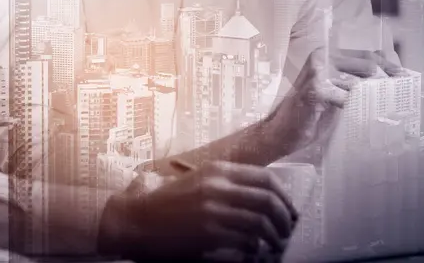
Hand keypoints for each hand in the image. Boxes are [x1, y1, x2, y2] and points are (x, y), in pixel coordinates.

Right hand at [99, 161, 297, 259]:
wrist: (135, 220)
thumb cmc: (165, 204)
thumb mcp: (196, 182)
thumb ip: (225, 184)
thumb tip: (259, 196)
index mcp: (217, 170)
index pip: (266, 177)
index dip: (284, 195)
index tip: (288, 208)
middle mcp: (218, 186)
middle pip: (268, 199)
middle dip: (285, 217)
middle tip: (288, 230)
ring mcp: (214, 210)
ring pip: (261, 222)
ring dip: (274, 236)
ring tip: (276, 245)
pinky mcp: (209, 233)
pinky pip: (245, 241)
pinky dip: (256, 249)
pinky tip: (254, 252)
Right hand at [270, 47, 402, 155]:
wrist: (280, 132)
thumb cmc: (308, 115)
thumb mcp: (335, 94)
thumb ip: (355, 83)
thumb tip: (389, 80)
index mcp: (326, 55)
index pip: (367, 55)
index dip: (390, 66)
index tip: (406, 78)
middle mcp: (322, 58)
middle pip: (368, 65)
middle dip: (388, 81)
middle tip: (403, 94)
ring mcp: (318, 72)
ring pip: (360, 82)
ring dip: (376, 97)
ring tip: (389, 108)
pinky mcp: (316, 90)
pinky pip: (348, 98)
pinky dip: (360, 108)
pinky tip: (368, 117)